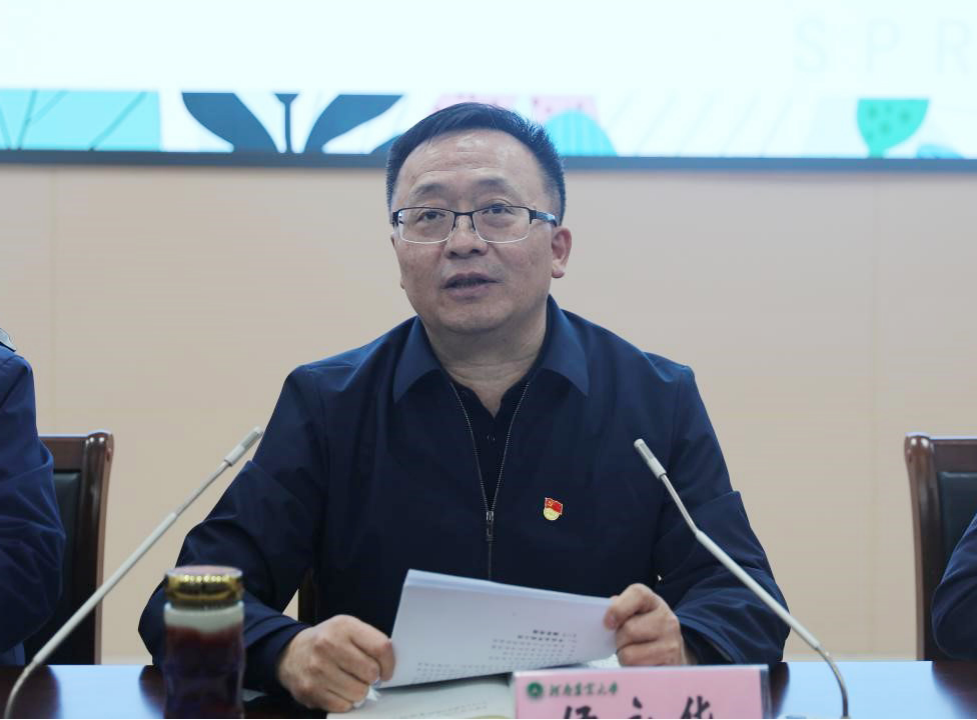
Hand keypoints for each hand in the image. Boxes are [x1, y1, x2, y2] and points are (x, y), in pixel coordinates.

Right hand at [277, 615, 394, 711]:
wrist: (291, 653)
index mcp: (343, 626)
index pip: (381, 647)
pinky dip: (345, 701)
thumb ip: (369, 640)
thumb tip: (389, 664)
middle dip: (372, 677)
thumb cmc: (326, 641)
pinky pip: (343, 705)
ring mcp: (318, 669)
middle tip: (364, 674)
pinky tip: (338, 689)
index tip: (386, 670)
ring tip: (350, 681)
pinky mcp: (310, 691)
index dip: (389, 663)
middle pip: (371, 672)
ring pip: (359, 692)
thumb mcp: (347, 628)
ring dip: (359, 690)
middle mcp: (328, 645)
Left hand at [604, 584, 694, 665]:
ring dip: (623, 656)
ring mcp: (671, 643)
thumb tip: (606, 612)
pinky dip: (632, 669)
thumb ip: (619, 608)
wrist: (672, 651)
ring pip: (629, 654)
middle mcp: (667, 619)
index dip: (618, 608)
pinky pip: (637, 670)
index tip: (607, 623)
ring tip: (632, 652)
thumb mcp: (635, 613)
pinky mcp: (669, 666)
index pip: (637, 594)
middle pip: (629, 629)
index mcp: (653, 601)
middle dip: (618, 639)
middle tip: (622, 642)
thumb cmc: (644, 629)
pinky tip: (640, 663)